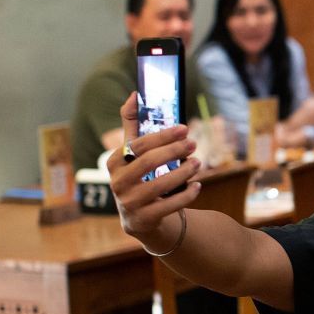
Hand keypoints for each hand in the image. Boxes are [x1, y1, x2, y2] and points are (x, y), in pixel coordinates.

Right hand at [108, 93, 201, 241]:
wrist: (140, 218)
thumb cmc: (139, 177)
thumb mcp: (132, 153)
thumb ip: (132, 125)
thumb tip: (135, 94)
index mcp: (114, 162)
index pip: (138, 145)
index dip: (162, 136)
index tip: (184, 128)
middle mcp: (117, 183)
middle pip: (148, 163)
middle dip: (174, 151)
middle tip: (193, 144)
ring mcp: (129, 203)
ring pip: (159, 185)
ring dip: (183, 172)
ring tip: (198, 163)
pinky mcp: (143, 219)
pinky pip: (169, 206)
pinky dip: (186, 195)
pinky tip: (198, 185)